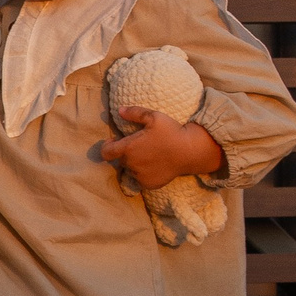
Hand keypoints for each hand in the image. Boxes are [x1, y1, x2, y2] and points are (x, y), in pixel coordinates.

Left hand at [99, 107, 224, 190]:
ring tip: (150, 155)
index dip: (107, 147)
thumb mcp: (154, 117)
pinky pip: (141, 179)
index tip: (114, 141)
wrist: (190, 151)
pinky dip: (144, 173)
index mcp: (128, 148)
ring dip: (135, 163)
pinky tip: (156, 164)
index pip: (106, 152)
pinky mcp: (149, 184)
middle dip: (126, 153)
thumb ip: (134, 113)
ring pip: (131, 169)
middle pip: (121, 159)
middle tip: (140, 145)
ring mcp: (140, 176)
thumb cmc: (171, 132)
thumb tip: (119, 110)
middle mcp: (131, 164)